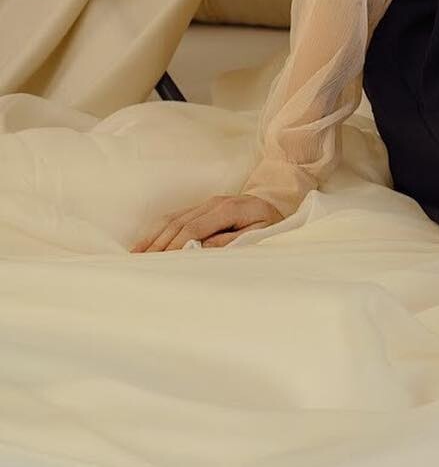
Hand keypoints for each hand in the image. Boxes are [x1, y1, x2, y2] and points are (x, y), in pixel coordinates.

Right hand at [130, 194, 283, 251]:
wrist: (276, 202)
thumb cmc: (270, 223)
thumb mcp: (259, 234)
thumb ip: (232, 241)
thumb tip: (202, 250)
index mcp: (228, 208)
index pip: (193, 227)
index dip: (175, 245)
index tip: (160, 263)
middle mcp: (213, 203)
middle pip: (178, 223)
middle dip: (158, 244)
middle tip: (139, 265)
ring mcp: (206, 203)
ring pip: (173, 219)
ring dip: (153, 237)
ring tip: (134, 256)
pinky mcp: (202, 207)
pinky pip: (175, 217)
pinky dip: (158, 231)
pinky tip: (146, 244)